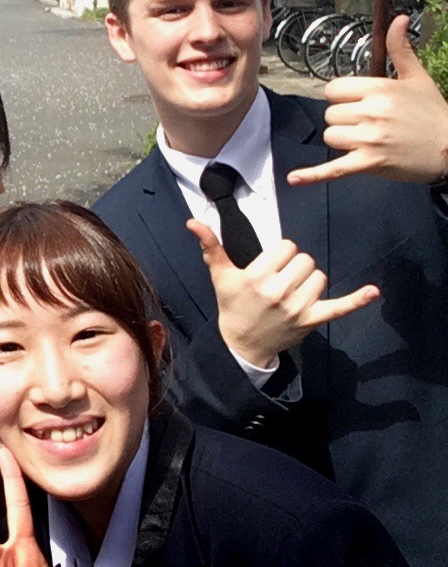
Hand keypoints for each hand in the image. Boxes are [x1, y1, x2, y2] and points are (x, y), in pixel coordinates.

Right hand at [187, 219, 378, 367]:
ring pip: (319, 276)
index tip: (269, 266)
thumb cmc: (232, 305)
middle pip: (305, 259)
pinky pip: (339, 307)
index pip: (286, 247)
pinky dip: (357, 300)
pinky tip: (372, 291)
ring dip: (310, 280)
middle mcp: (279, 290)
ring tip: (293, 291)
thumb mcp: (220, 276)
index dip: (280, 254)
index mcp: (257, 276)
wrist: (241, 344)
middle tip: (280, 280)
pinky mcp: (312, 320)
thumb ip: (210, 246)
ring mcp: (298, 307)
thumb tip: (193, 221)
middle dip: (294, 266)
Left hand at [288, 15, 447, 186]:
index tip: (357, 102)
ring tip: (368, 140)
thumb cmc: (433, 112)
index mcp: (379, 89)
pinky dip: (313, 175)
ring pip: (331, 136)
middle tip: (370, 124)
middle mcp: (371, 111)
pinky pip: (334, 168)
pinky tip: (294, 178)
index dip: (342, 97)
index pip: (333, 89)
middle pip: (330, 114)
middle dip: (344, 119)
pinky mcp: (370, 162)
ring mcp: (370, 138)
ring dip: (343, 140)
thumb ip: (400, 49)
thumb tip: (397, 19)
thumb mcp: (417, 78)